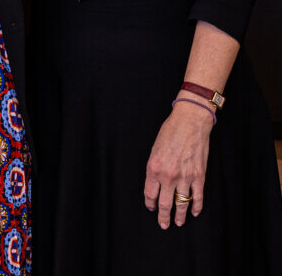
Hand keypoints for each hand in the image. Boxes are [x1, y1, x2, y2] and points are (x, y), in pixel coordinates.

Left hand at [142, 96, 213, 228]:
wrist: (189, 123)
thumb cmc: (169, 133)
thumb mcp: (154, 150)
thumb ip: (154, 168)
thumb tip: (155, 183)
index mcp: (154, 169)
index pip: (150, 194)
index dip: (150, 204)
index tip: (151, 208)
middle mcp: (168, 176)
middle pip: (165, 203)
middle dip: (163, 216)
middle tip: (163, 225)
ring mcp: (185, 177)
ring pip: (181, 203)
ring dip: (179, 215)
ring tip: (177, 223)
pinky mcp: (199, 176)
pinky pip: (198, 197)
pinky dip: (196, 207)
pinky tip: (194, 213)